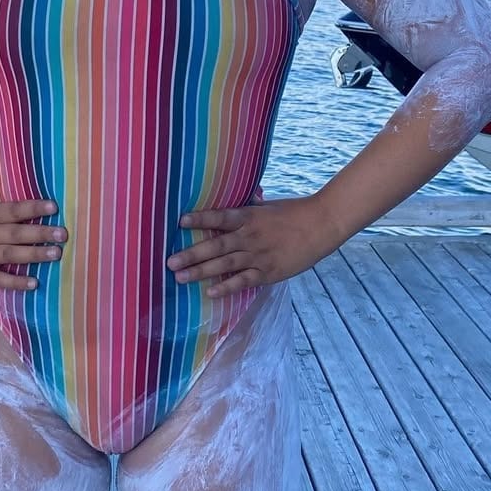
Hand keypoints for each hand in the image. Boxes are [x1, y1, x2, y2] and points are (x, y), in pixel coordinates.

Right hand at [0, 191, 65, 289]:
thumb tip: (11, 183)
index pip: (14, 209)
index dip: (34, 208)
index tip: (54, 207)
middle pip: (17, 233)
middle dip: (42, 234)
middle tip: (64, 234)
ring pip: (10, 254)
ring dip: (35, 255)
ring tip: (56, 255)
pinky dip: (14, 281)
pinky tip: (33, 283)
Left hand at [166, 196, 327, 297]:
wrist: (321, 225)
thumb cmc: (293, 212)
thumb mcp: (268, 205)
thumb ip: (249, 206)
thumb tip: (238, 199)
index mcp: (249, 216)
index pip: (219, 217)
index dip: (200, 219)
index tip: (180, 221)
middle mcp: (250, 236)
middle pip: (216, 246)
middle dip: (191, 254)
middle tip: (169, 261)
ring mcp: (259, 255)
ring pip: (225, 265)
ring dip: (201, 271)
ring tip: (180, 277)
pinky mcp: (269, 272)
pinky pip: (244, 281)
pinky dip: (227, 287)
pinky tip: (210, 291)